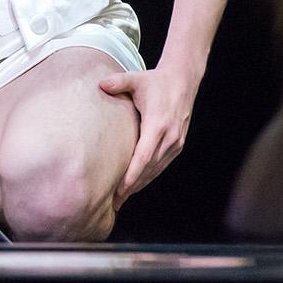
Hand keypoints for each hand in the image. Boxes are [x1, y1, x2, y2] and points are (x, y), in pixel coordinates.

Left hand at [98, 61, 199, 210]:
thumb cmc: (155, 81)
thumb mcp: (136, 79)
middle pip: (149, 169)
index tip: (119, 190)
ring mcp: (175, 143)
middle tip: (113, 202)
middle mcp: (169, 137)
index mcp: (158, 125)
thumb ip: (118, 82)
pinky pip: (161, 164)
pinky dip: (149, 176)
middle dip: (131, 187)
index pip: (144, 157)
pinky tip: (136, 184)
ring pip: (156, 170)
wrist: (183, 81)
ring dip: (140, 185)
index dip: (131, 176)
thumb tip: (100, 84)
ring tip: (121, 199)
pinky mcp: (178, 144)